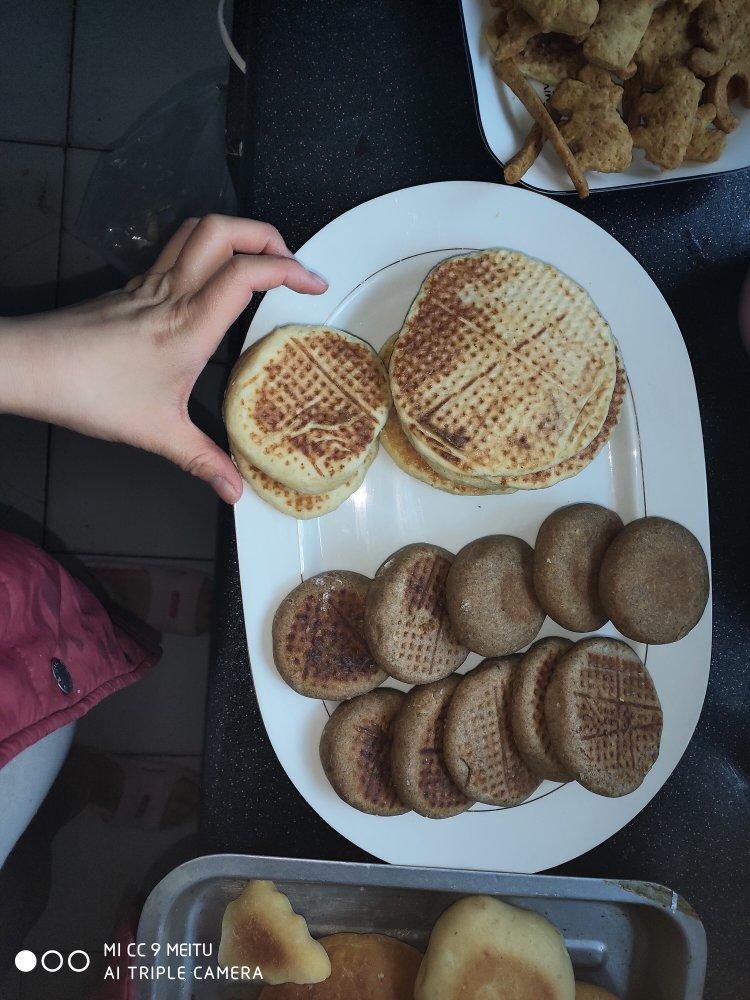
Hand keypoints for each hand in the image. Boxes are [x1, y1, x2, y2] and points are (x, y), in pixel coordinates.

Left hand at [0, 215, 326, 502]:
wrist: (31, 366)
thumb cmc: (91, 392)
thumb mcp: (157, 433)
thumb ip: (202, 460)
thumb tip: (234, 490)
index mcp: (190, 324)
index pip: (249, 273)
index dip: (292, 269)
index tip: (316, 284)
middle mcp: (173, 292)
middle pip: (224, 228)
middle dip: (266, 234)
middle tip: (291, 260)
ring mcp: (149, 282)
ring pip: (197, 228)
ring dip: (235, 232)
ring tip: (258, 258)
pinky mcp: (132, 285)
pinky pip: (175, 248)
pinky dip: (205, 249)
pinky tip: (210, 280)